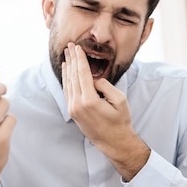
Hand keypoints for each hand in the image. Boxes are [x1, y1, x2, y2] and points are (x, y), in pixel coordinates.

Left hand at [62, 42, 149, 179]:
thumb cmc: (120, 121)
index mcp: (90, 100)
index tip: (77, 47)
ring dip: (67, 67)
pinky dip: (66, 78)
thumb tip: (94, 79)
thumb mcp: (120, 100)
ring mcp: (73, 109)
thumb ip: (105, 86)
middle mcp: (78, 105)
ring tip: (66, 54)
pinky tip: (66, 70)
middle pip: (72, 76)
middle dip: (71, 59)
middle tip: (69, 45)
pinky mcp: (72, 112)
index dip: (79, 59)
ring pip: (68, 83)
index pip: (82, 74)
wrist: (113, 142)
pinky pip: (67, 91)